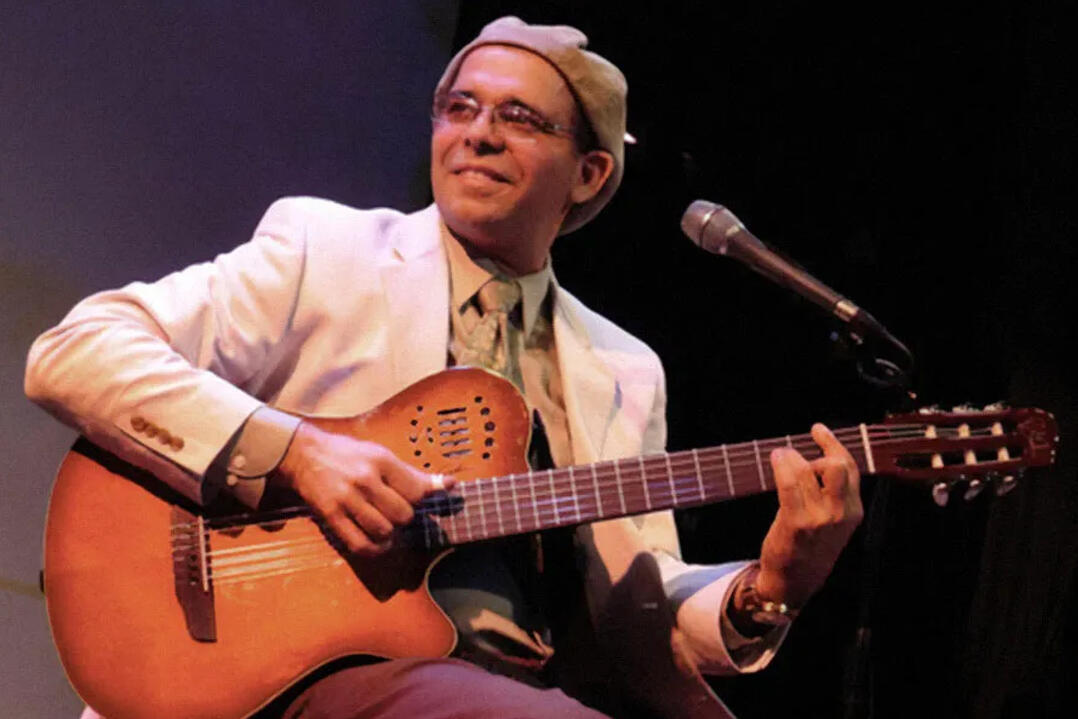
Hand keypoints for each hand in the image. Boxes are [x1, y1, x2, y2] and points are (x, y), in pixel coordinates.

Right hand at [275, 422, 453, 554]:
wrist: (304, 454)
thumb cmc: (348, 454)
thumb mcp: (380, 454)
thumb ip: (412, 474)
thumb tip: (449, 486)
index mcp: (381, 461)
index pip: (417, 490)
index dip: (426, 500)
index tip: (425, 500)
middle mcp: (365, 479)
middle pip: (403, 514)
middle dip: (406, 518)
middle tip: (398, 512)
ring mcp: (347, 499)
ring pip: (384, 531)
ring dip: (391, 535)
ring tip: (388, 527)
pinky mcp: (331, 516)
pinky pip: (360, 544)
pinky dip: (374, 549)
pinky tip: (378, 543)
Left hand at [755, 423, 862, 607]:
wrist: (795, 581)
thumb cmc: (809, 546)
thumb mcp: (833, 521)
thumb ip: (832, 493)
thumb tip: (817, 456)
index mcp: (853, 511)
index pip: (850, 468)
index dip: (834, 444)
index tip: (819, 430)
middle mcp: (841, 513)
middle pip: (836, 466)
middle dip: (819, 451)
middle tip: (799, 454)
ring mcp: (819, 518)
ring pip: (808, 470)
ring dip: (790, 457)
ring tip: (780, 456)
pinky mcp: (797, 522)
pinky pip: (789, 483)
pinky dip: (781, 465)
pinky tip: (776, 459)